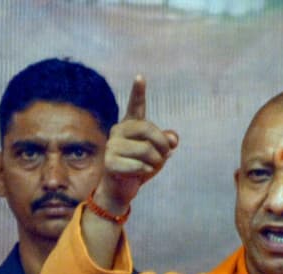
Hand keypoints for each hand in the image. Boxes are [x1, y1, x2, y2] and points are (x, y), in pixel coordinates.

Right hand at [97, 75, 178, 212]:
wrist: (122, 187)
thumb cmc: (141, 166)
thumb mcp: (158, 152)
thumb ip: (167, 141)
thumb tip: (172, 139)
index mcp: (130, 125)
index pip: (135, 106)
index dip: (138, 92)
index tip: (140, 77)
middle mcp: (118, 131)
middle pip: (148, 129)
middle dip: (162, 144)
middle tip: (166, 154)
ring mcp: (112, 146)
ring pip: (146, 150)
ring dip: (156, 161)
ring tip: (150, 166)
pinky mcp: (110, 162)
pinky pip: (139, 165)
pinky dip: (147, 171)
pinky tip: (142, 173)